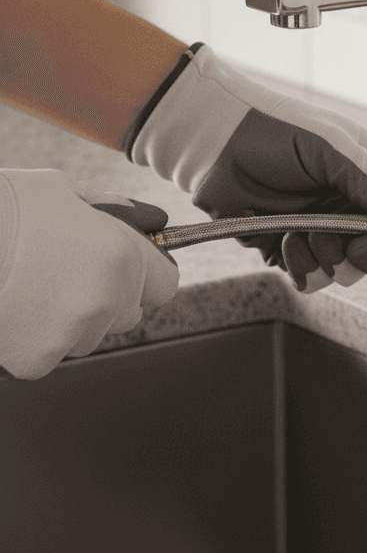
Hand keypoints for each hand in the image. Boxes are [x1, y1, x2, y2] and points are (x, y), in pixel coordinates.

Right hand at [0, 170, 178, 378]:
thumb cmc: (3, 210)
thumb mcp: (62, 193)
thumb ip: (113, 212)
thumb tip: (151, 220)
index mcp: (122, 255)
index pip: (165, 284)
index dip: (145, 277)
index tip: (128, 272)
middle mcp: (107, 297)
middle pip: (128, 314)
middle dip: (107, 299)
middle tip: (65, 277)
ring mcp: (73, 332)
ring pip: (89, 337)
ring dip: (71, 322)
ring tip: (31, 290)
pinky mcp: (38, 359)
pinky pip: (50, 356)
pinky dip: (34, 342)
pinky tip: (14, 312)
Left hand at [126, 45, 366, 292]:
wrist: (212, 143)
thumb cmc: (276, 130)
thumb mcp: (333, 151)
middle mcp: (354, 204)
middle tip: (356, 246)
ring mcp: (324, 228)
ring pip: (349, 270)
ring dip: (330, 256)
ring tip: (304, 232)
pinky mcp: (292, 248)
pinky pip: (313, 277)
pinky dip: (303, 266)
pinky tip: (287, 240)